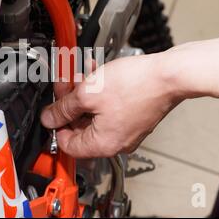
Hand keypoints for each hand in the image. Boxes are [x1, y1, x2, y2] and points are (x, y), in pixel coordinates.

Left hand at [40, 54, 179, 157]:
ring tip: (79, 74)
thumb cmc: (136, 85)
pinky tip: (96, 74)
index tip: (52, 109)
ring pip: (95, 114)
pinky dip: (99, 93)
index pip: (68, 145)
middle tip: (64, 84)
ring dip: (83, 94)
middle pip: (81, 127)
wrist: (169, 74)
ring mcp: (127, 129)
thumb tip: (49, 118)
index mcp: (103, 144)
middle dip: (70, 103)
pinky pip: (109, 108)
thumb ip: (63, 109)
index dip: (56, 125)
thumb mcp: (87, 94)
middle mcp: (117, 142)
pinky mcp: (134, 116)